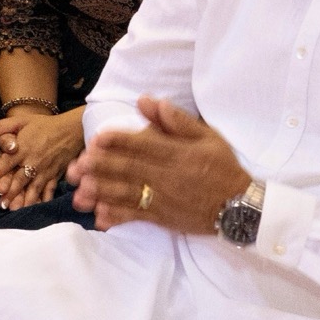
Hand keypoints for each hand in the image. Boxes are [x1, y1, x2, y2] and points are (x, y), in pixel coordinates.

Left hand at [0, 107, 80, 209]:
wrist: (72, 129)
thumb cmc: (44, 125)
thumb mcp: (21, 121)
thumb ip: (1, 127)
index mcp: (23, 148)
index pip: (8, 162)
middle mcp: (34, 161)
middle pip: (20, 179)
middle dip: (10, 192)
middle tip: (1, 203)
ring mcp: (45, 170)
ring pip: (33, 188)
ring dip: (24, 200)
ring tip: (15, 210)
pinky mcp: (55, 176)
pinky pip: (48, 190)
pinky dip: (43, 200)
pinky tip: (38, 208)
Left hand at [69, 96, 250, 232]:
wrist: (241, 206)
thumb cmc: (223, 167)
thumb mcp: (207, 136)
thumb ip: (176, 120)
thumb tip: (147, 101)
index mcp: (178, 153)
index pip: (144, 145)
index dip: (119, 141)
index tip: (97, 139)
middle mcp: (168, 175)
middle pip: (130, 169)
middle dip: (101, 167)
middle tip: (78, 165)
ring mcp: (165, 198)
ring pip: (129, 193)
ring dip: (102, 192)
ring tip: (79, 191)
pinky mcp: (164, 218)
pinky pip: (138, 217)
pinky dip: (118, 217)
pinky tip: (99, 216)